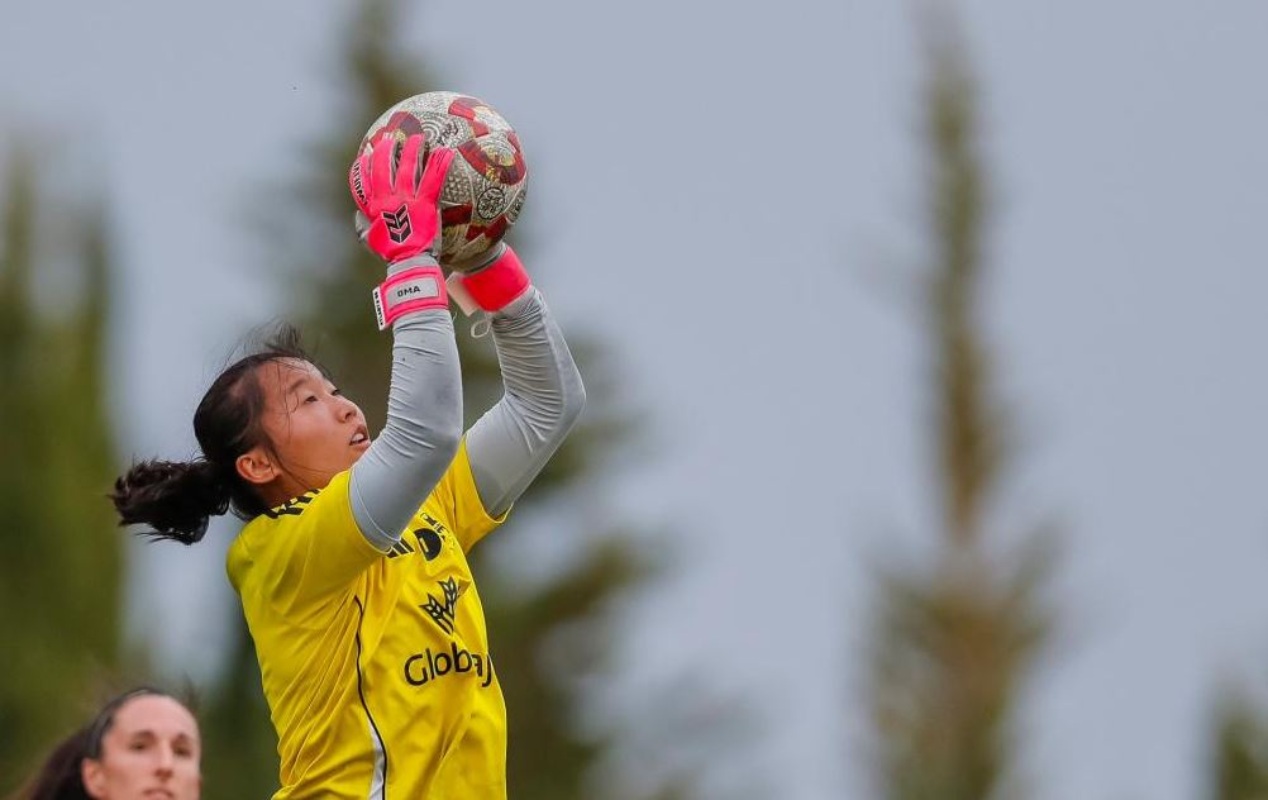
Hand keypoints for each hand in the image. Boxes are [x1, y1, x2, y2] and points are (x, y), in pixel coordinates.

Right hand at [349, 133, 455, 264]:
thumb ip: (363, 227)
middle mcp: (388, 200)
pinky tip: (446, 152)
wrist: (410, 262)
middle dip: (386, 151)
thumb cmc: (392, 255)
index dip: (363, 168)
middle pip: (384, 168)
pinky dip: (440, 165)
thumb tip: (359, 218)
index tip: (366, 156)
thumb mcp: (371, 242)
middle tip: (391, 140)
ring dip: (413, 150)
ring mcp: (407, 200)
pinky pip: (433, 180)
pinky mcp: (425, 203)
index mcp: (374, 208)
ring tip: (419, 137)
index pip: (364, 182)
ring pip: (408, 169)